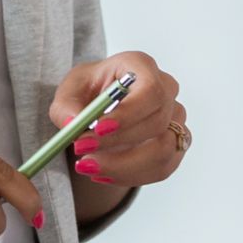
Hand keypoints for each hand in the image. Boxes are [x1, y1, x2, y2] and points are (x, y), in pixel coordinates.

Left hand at [50, 52, 185, 189]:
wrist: (99, 108)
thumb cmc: (89, 92)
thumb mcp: (69, 92)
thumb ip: (66, 107)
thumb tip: (73, 123)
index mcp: (141, 66)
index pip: (150, 90)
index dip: (128, 114)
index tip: (98, 129)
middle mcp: (166, 89)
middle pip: (157, 122)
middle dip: (117, 142)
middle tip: (81, 150)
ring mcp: (175, 118)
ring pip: (163, 150)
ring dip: (124, 165)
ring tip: (88, 166)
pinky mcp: (175, 143)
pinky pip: (162, 168)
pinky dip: (131, 176)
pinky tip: (104, 173)